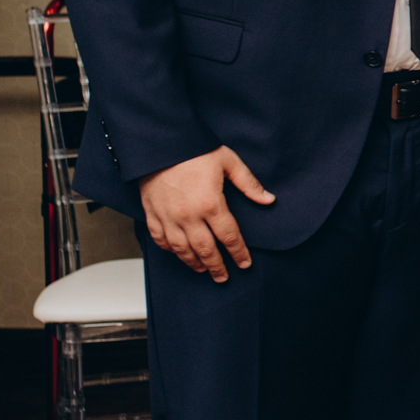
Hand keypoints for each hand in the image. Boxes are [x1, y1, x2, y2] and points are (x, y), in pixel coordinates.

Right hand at [138, 146, 275, 282]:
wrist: (159, 142)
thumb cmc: (193, 149)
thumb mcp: (228, 162)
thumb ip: (249, 183)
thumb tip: (268, 199)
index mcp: (210, 204)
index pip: (229, 236)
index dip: (238, 252)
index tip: (245, 263)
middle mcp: (188, 215)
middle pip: (205, 249)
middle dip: (217, 266)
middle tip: (224, 277)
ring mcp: (167, 216)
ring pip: (181, 249)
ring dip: (194, 262)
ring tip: (203, 270)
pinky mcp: (151, 213)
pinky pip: (159, 239)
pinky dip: (170, 250)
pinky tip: (178, 253)